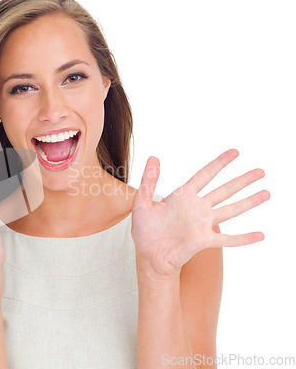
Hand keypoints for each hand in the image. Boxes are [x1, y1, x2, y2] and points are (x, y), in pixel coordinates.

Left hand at [131, 149, 269, 278]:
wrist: (148, 255)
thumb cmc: (145, 230)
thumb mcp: (142, 202)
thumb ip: (148, 181)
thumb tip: (153, 157)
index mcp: (183, 196)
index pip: (205, 175)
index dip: (219, 164)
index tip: (235, 152)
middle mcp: (196, 208)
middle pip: (224, 190)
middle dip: (242, 181)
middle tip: (261, 171)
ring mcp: (202, 224)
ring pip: (230, 210)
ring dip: (248, 202)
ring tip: (266, 193)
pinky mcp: (203, 240)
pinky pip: (227, 239)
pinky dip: (243, 238)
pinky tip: (260, 235)